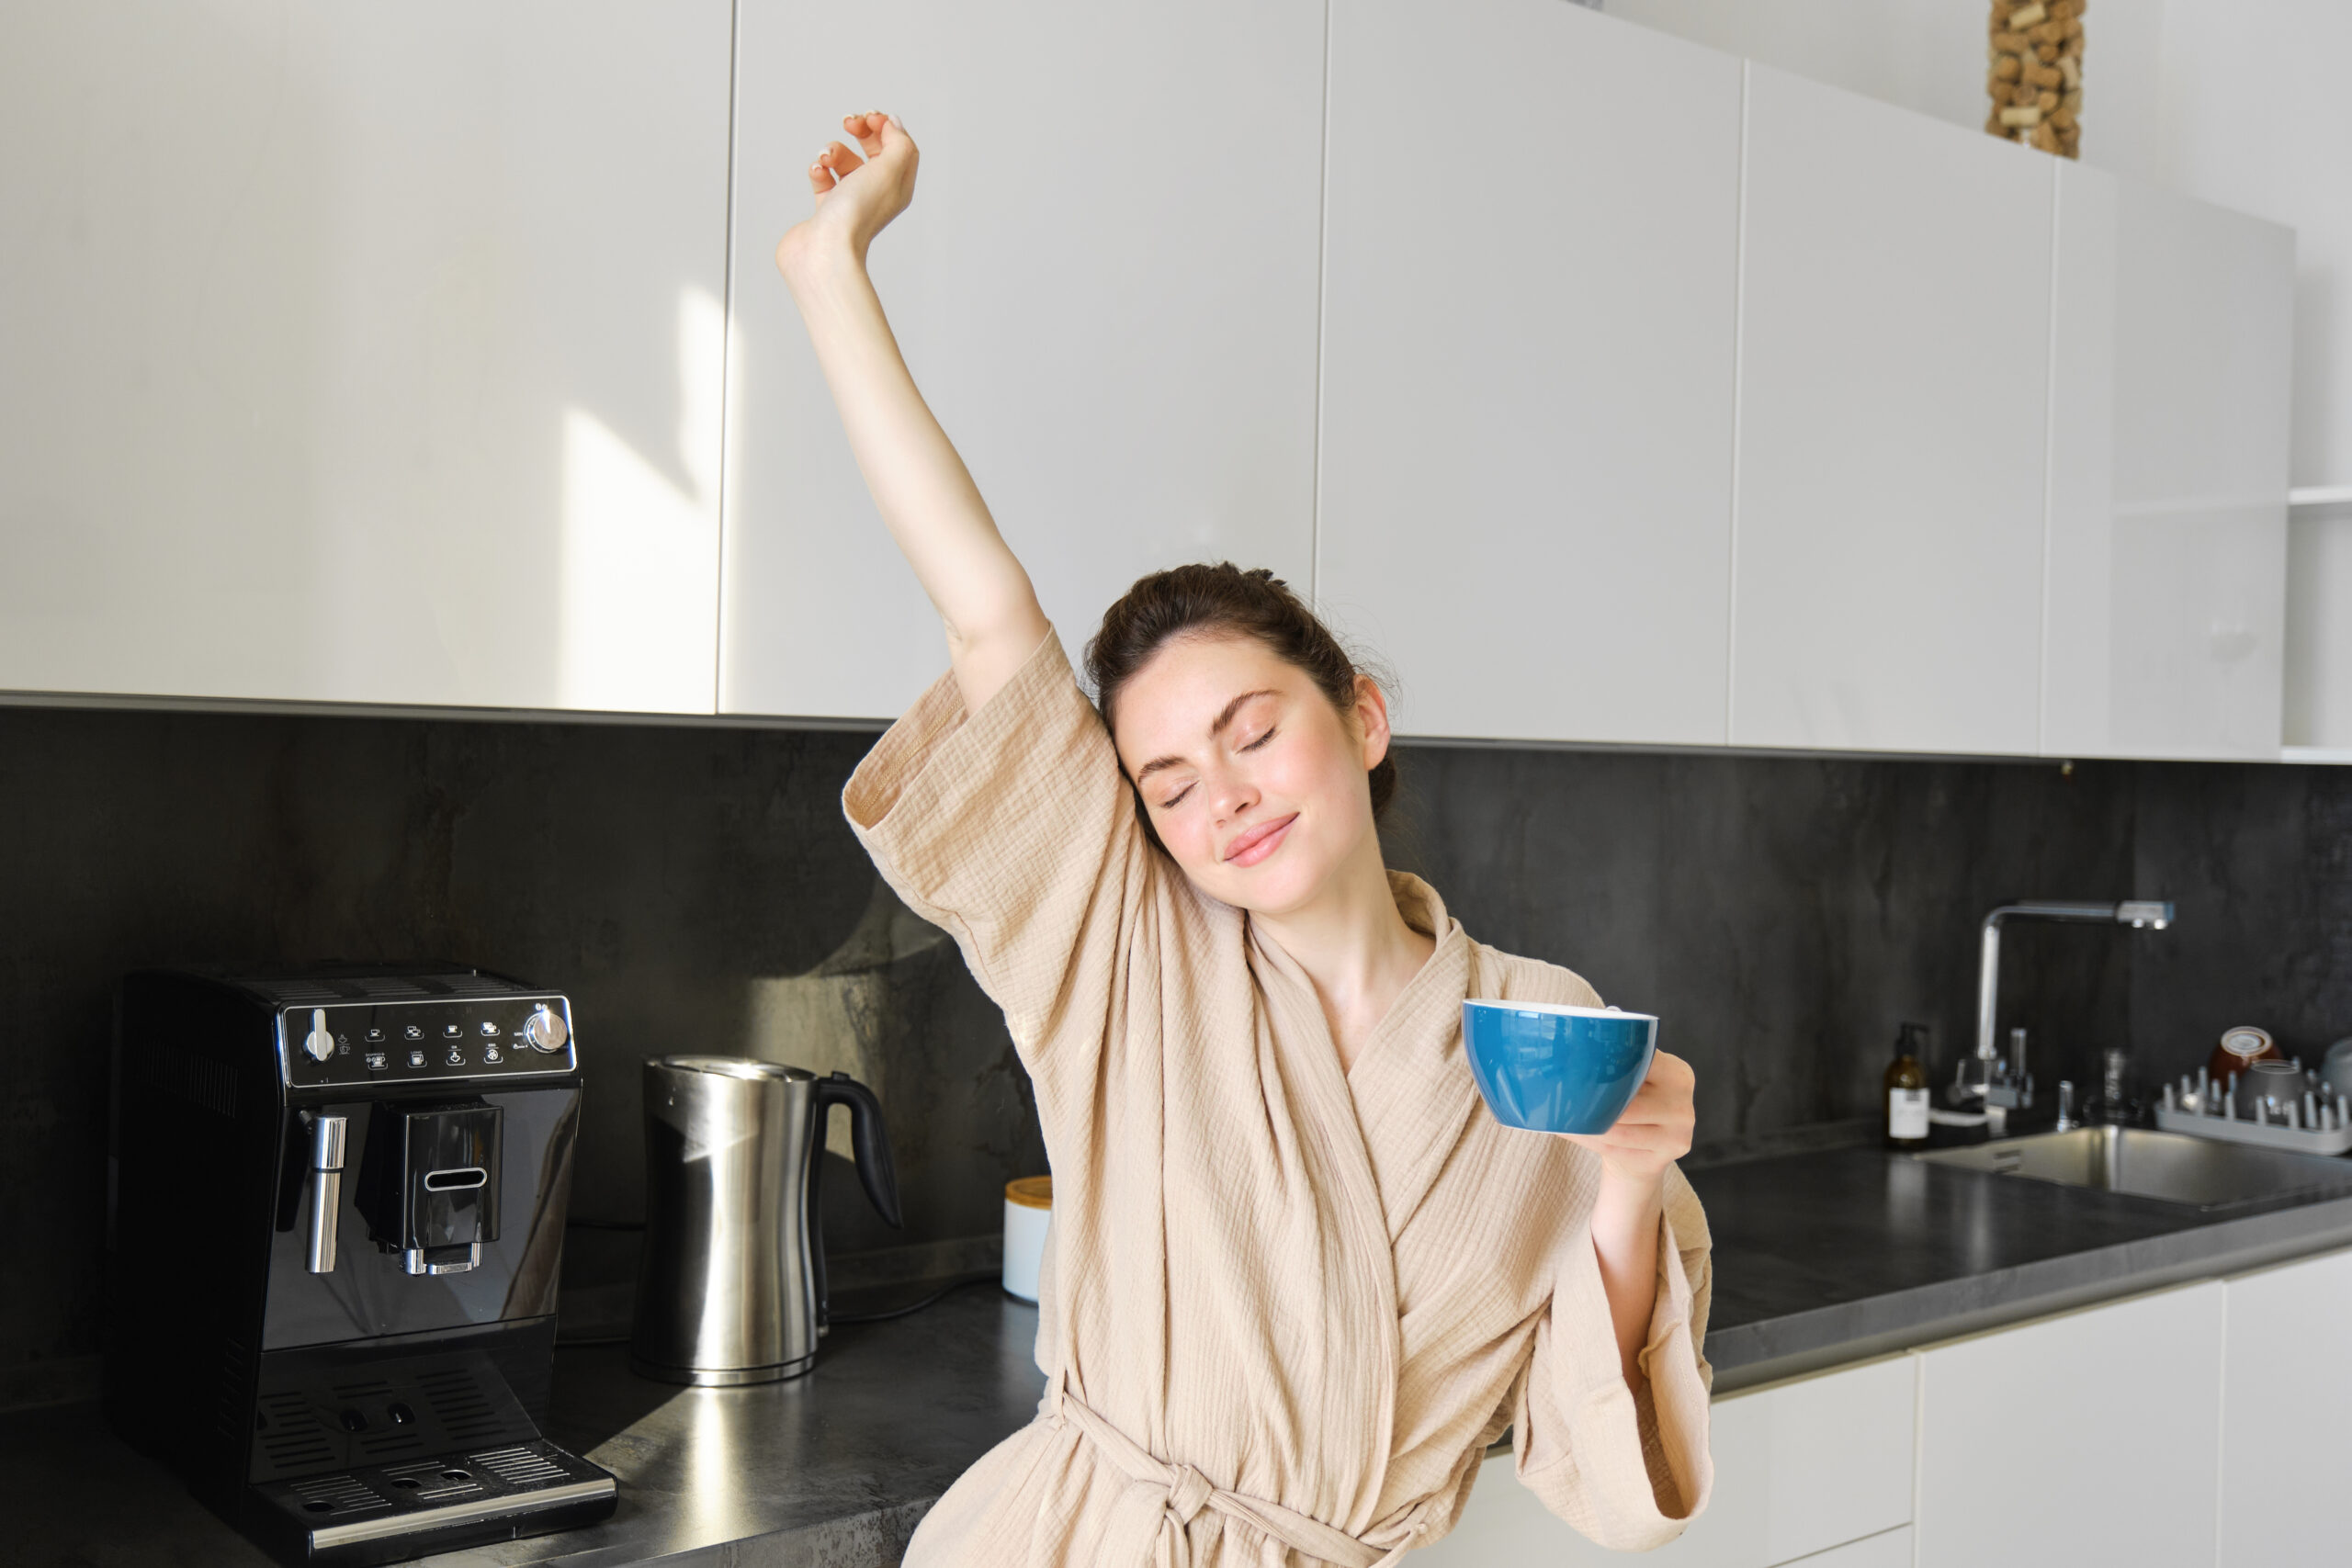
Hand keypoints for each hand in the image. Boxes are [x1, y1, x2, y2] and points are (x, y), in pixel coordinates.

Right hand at [776, 112, 918, 281]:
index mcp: (898, 186)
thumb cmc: (856, 213)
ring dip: (833, 150)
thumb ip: (898, 142)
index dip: (886, 126)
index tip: (870, 117)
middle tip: (849, 122)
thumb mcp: (889, 169)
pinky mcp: (826, 209)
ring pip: (844, 161)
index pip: (900, 147)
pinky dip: (818, 169)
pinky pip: (823, 178)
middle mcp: (877, 194)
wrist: (823, 251)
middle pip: (873, 150)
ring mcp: (850, 201)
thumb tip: (893, 124)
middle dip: (860, 130)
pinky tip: (817, 172)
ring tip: (826, 157)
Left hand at [1569, 1050, 1695, 1202]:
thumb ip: (1620, 1065)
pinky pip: (1616, 1149)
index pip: (1639, 1063)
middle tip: (1562, 1092)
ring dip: (1586, 1124)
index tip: (1577, 1064)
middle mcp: (1683, 1103)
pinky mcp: (1663, 1158)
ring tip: (1561, 1115)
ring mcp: (1679, 1133)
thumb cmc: (1633, 1106)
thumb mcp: (1635, 1081)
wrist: (1643, 1153)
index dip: (1606, 1065)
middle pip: (1628, 1100)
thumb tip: (1571, 1054)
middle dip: (1593, 1099)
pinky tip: (1570, 1132)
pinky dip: (1589, 1140)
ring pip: (1620, 1128)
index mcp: (1677, 1073)